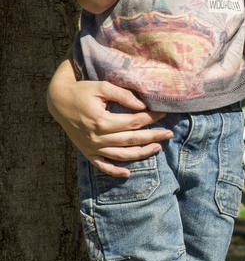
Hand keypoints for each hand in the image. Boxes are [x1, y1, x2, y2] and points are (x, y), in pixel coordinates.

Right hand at [48, 77, 171, 177]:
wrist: (58, 101)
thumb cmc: (82, 91)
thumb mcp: (102, 87)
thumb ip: (123, 96)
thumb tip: (142, 106)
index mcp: (102, 121)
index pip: (133, 122)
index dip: (150, 118)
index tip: (163, 113)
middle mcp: (97, 137)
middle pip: (131, 140)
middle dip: (153, 136)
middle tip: (169, 133)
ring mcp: (92, 147)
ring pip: (121, 155)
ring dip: (141, 153)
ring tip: (158, 147)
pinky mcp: (87, 152)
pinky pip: (102, 165)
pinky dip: (114, 171)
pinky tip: (128, 173)